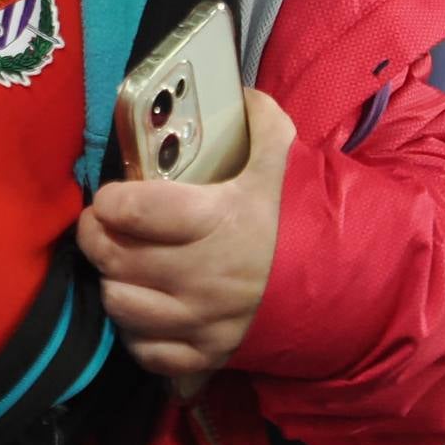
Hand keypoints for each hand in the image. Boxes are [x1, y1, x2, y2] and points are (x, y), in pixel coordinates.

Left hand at [77, 89, 296, 384]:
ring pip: (121, 306)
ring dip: (114, 283)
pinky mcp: (208, 355)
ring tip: (123, 266)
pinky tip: (147, 307)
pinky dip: (137, 332)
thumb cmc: (301, 219)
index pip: (132, 210)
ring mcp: (204, 321)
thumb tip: (235, 89)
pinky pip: (147, 352)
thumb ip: (258, 121)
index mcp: (217, 220)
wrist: (346, 284)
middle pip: (115, 258)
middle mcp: (204, 275)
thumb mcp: (284, 160)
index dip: (110, 200)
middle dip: (97, 237)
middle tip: (101, 226)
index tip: (110, 197)